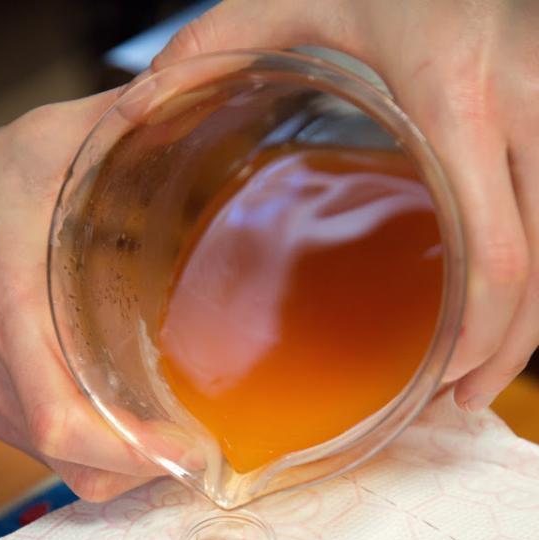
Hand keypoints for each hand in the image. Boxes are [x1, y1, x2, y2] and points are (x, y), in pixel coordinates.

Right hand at [0, 91, 163, 500]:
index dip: (128, 449)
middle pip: (72, 460)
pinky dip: (97, 456)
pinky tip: (135, 429)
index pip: (61, 419)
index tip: (188, 448)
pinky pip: (48, 453)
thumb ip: (117, 125)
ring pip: (61, 467)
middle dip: (142, 471)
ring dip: (124, 469)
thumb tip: (187, 101)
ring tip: (178, 444)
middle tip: (203, 450)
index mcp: (12, 313)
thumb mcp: (47, 144)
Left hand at [155, 0, 538, 410]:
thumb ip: (223, 38)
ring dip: (529, 327)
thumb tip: (142, 98)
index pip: (495, 255)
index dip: (477, 334)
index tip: (438, 376)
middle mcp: (524, 111)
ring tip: (482, 374)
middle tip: (459, 397)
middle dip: (505, 351)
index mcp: (458, 99)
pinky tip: (507, 312)